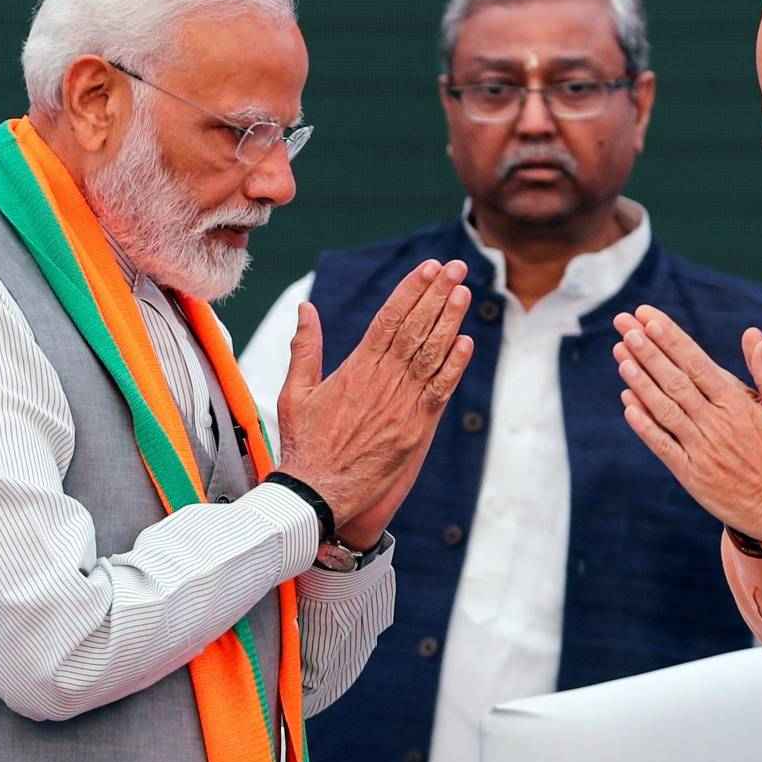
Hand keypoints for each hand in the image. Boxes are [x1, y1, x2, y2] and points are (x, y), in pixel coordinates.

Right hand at [275, 260, 474, 547]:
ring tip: (463, 292)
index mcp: (355, 368)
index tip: (429, 268)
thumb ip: (305, 348)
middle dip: (437, 294)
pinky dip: (455, 367)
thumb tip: (306, 308)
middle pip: (416, 328)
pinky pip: (440, 391)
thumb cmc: (304, 444)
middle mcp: (382, 381)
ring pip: (432, 354)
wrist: (317, 493)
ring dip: (450, 321)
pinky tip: (466, 342)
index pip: (389, 318)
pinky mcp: (415, 429)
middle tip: (455, 267)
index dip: (411, 290)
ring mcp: (402, 405)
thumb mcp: (295, 392)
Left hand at [613, 304, 761, 545]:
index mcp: (738, 404)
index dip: (670, 339)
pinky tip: (627, 404)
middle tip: (625, 325)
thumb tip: (753, 334)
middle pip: (674, 379)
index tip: (649, 318)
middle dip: (647, 349)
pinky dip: (644, 424)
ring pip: (664, 408)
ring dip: (640, 380)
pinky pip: (662, 444)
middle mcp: (716, 422)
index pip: (697, 363)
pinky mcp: (691, 473)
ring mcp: (701, 448)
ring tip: (620, 355)